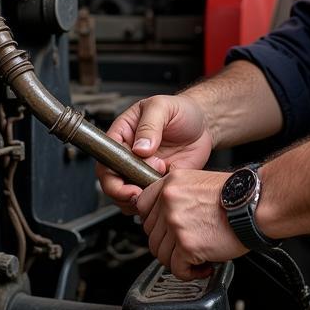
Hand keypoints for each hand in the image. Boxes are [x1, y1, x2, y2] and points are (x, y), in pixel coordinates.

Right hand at [98, 94, 213, 212]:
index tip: (124, 183)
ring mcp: (143, 170)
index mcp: (123, 135)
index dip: (109, 175)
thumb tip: (140, 148)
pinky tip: (166, 190)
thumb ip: (149, 125)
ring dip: (140, 198)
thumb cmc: (180, 109)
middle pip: (112, 182)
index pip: (105, 159)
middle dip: (122, 192)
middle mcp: (129, 155)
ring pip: (128, 194)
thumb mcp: (162, 107)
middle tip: (139, 193)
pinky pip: (150, 199)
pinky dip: (155, 201)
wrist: (203, 124)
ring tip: (157, 186)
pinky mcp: (158, 181)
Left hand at [135, 168, 245, 279]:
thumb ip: (177, 196)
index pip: (142, 207)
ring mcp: (175, 223)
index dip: (155, 223)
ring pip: (161, 254)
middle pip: (151, 234)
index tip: (166, 230)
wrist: (255, 204)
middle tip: (187, 246)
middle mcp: (168, 201)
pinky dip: (190, 273)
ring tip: (199, 257)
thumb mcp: (198, 182)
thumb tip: (163, 217)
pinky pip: (177, 269)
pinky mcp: (186, 245)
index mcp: (170, 183)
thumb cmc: (236, 196)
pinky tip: (205, 265)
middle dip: (169, 245)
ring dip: (179, 260)